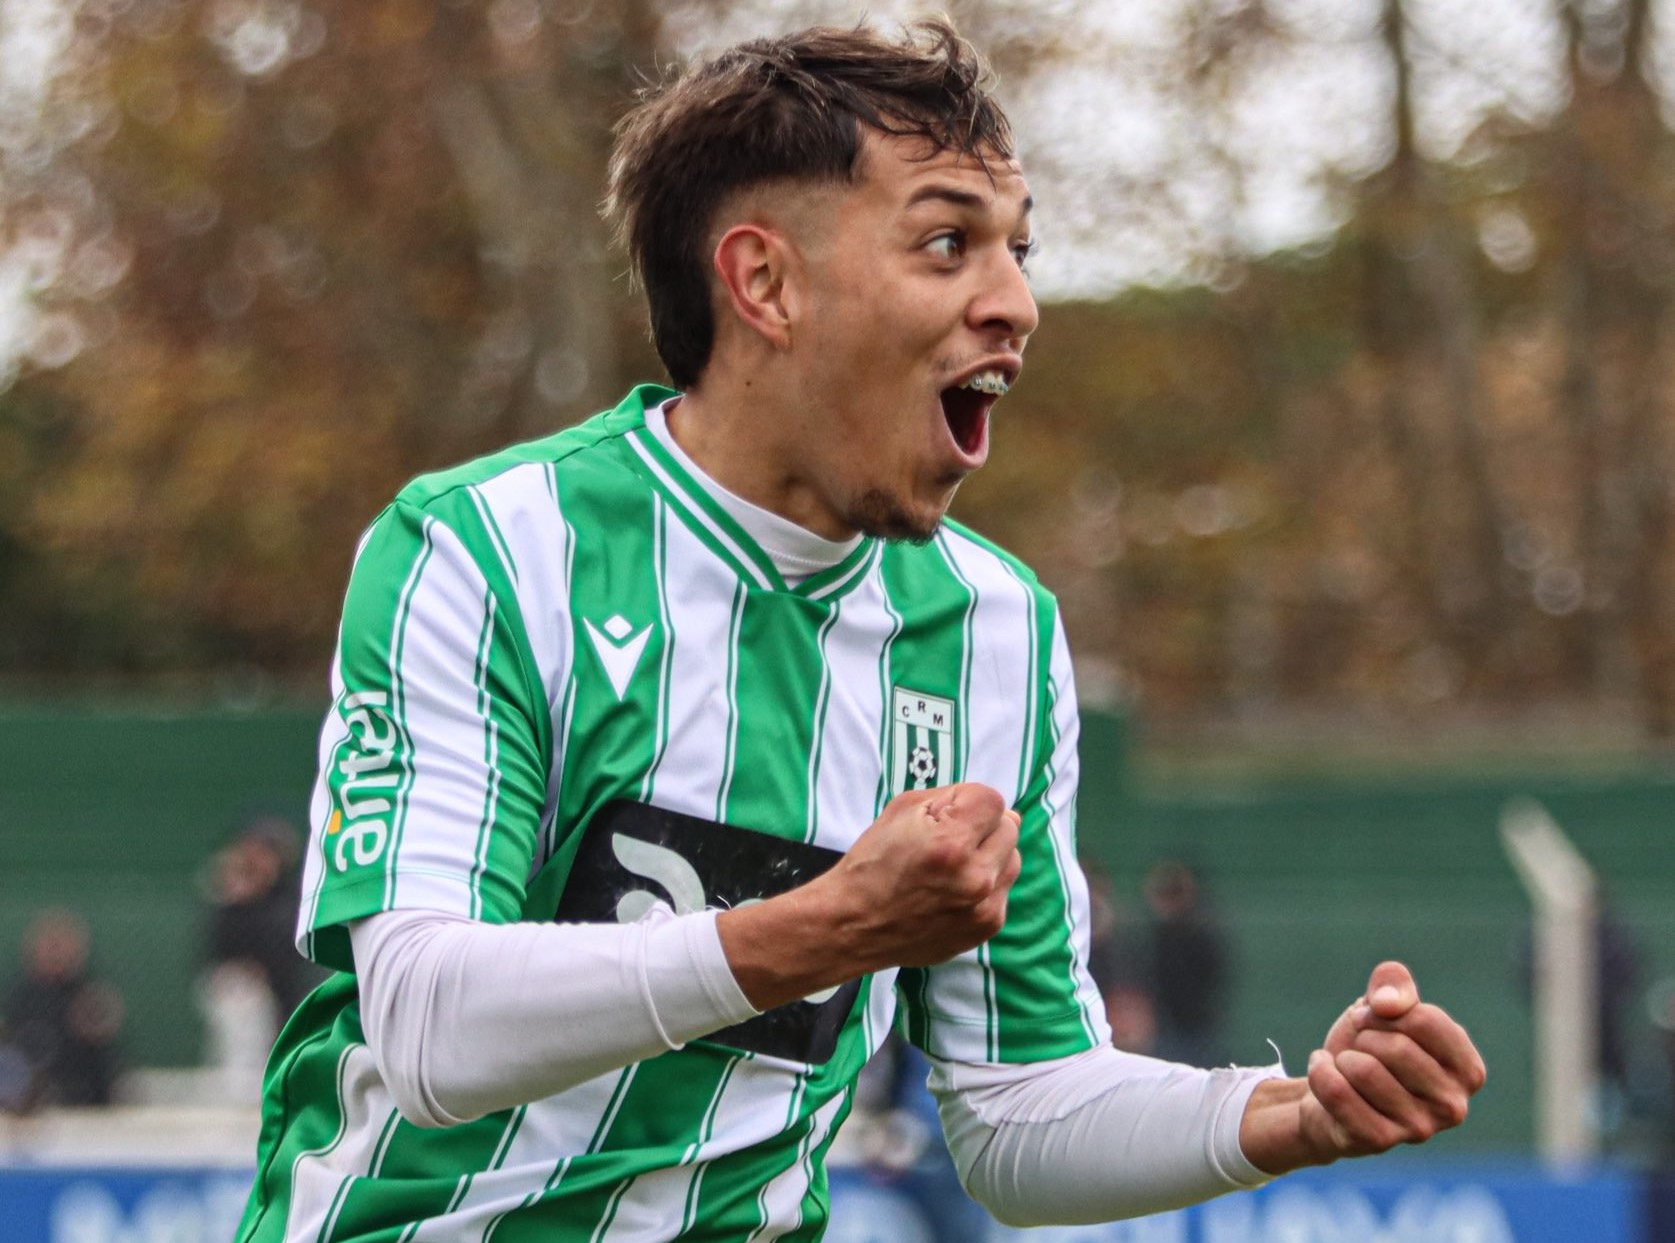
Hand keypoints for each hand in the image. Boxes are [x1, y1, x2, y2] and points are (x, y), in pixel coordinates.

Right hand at [716, 783, 1020, 1009]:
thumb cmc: (874, 862)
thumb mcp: (903, 809)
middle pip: (1008, 828)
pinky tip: (952, 891)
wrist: (854, 923)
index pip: (993, 800)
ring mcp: (984, 907)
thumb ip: (956, 798)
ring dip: (988, 856)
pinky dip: (984, 885)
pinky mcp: (987, 927)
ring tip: (950, 867)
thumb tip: (1005, 812)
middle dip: (981, 828)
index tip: (944, 817)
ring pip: (1011, 860)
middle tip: (946, 842)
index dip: (966, 802)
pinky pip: (1003, 890)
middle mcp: (975, 877)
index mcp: (952, 843)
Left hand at [1241, 961, 1485, 1173]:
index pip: (1425, 1020)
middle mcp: (1453, 1106)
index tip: (1373, 1015)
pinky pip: (1337, 1092)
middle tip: (1359, 1043)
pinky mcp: (1379, 1142)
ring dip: (1343, 1056)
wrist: (1330, 1090)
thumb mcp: (1383, 1006)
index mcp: (1468, 1070)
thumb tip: (1387, 1004)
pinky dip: (1320, 1071)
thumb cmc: (1368, 1046)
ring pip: (1365, 1069)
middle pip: (1397, 1046)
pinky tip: (1324, 1072)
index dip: (1385, 1008)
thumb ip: (1393, 984)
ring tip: (1347, 1065)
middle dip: (1364, 1034)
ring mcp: (1419, 1129)